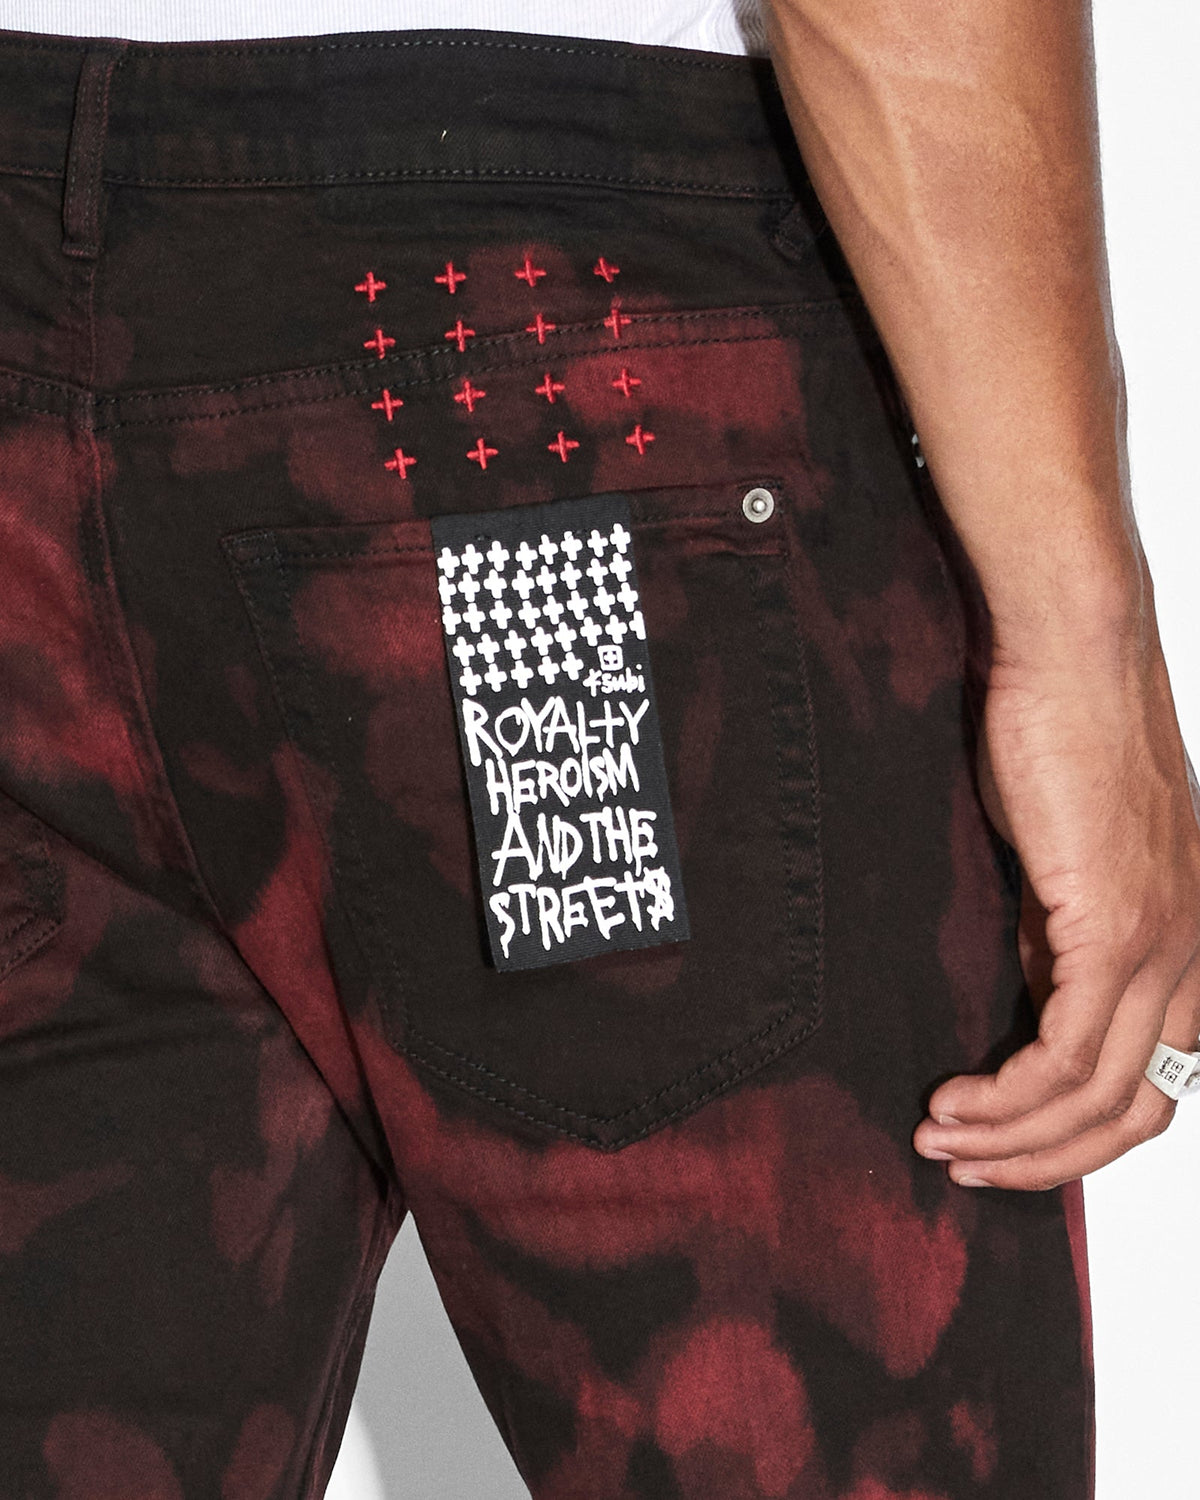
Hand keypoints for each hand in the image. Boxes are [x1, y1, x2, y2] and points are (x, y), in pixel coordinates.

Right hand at [913, 608, 1199, 1188]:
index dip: (1080, 1135)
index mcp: (1191, 940)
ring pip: (1101, 1097)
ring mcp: (1162, 943)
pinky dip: (1008, 1096)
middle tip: (970, 1165)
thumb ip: (1062, 932)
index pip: (1156, 1080)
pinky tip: (956, 1098)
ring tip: (941, 1139)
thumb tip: (1029, 991)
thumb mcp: (1068, 857)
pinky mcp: (1114, 925)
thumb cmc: (1064, 732)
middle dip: (1048, 1160)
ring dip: (1013, 1139)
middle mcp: (1195, 953)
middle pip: (1138, 1112)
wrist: (1073, 656)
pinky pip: (1063, 1052)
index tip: (1005, 1142)